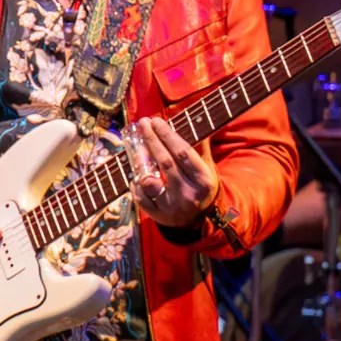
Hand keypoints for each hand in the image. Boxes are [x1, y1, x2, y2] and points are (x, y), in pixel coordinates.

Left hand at [131, 114, 218, 228]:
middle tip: (142, 124)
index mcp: (203, 180)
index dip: (167, 135)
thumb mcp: (206, 168)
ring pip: (148, 181)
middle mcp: (188, 194)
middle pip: (165, 163)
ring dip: (139, 162)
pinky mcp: (157, 216)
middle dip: (151, 140)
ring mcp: (172, 206)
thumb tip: (197, 119)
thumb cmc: (198, 186)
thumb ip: (200, 147)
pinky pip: (139, 196)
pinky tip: (135, 174)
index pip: (183, 153)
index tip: (155, 121)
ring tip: (135, 148)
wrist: (197, 220)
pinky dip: (135, 183)